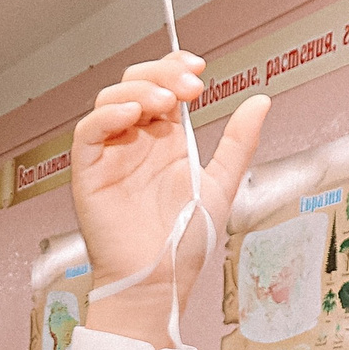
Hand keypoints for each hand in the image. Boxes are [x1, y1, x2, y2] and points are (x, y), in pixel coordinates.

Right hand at [73, 51, 270, 349]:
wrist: (161, 281)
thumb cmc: (185, 244)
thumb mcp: (222, 183)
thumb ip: (238, 142)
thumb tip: (260, 101)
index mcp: (164, 142)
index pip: (162, 87)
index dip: (174, 68)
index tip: (199, 68)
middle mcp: (135, 143)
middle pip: (134, 85)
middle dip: (160, 75)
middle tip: (189, 88)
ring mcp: (110, 156)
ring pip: (110, 101)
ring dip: (137, 91)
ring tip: (164, 104)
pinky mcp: (88, 174)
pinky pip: (87, 133)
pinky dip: (106, 116)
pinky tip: (131, 117)